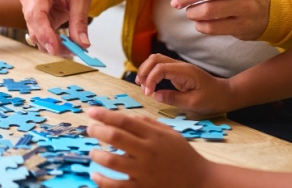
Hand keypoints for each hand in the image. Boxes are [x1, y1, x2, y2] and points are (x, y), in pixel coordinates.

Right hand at [18, 0, 92, 56]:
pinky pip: (39, 33)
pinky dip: (52, 41)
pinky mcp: (32, 16)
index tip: (55, 48)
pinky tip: (66, 42)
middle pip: (34, 27)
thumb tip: (82, 44)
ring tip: (73, 46)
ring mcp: (28, 7)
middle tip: (74, 51)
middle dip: (52, 43)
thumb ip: (80, 21)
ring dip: (53, 44)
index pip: (35, 13)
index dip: (43, 33)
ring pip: (35, 34)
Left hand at [87, 107, 208, 187]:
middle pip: (115, 136)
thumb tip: (125, 117)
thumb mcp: (170, 134)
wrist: (201, 182)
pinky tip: (95, 175)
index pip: (124, 120)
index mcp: (154, 136)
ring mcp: (145, 172)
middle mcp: (148, 152)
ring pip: (112, 161)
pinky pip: (116, 186)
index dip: (104, 114)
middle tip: (89, 129)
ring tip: (93, 152)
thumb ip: (148, 123)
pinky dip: (102, 180)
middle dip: (97, 130)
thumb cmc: (183, 156)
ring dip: (97, 154)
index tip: (91, 111)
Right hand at [134, 54, 235, 112]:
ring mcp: (178, 67)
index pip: (160, 68)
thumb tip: (155, 95)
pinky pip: (160, 67)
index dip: (150, 79)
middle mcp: (180, 66)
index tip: (148, 94)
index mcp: (185, 72)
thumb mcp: (194, 103)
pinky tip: (149, 84)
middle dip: (144, 71)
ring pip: (156, 60)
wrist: (225, 94)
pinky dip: (151, 73)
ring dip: (146, 70)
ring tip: (142, 85)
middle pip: (155, 58)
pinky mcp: (177, 72)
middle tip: (142, 88)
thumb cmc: (212, 99)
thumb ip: (174, 99)